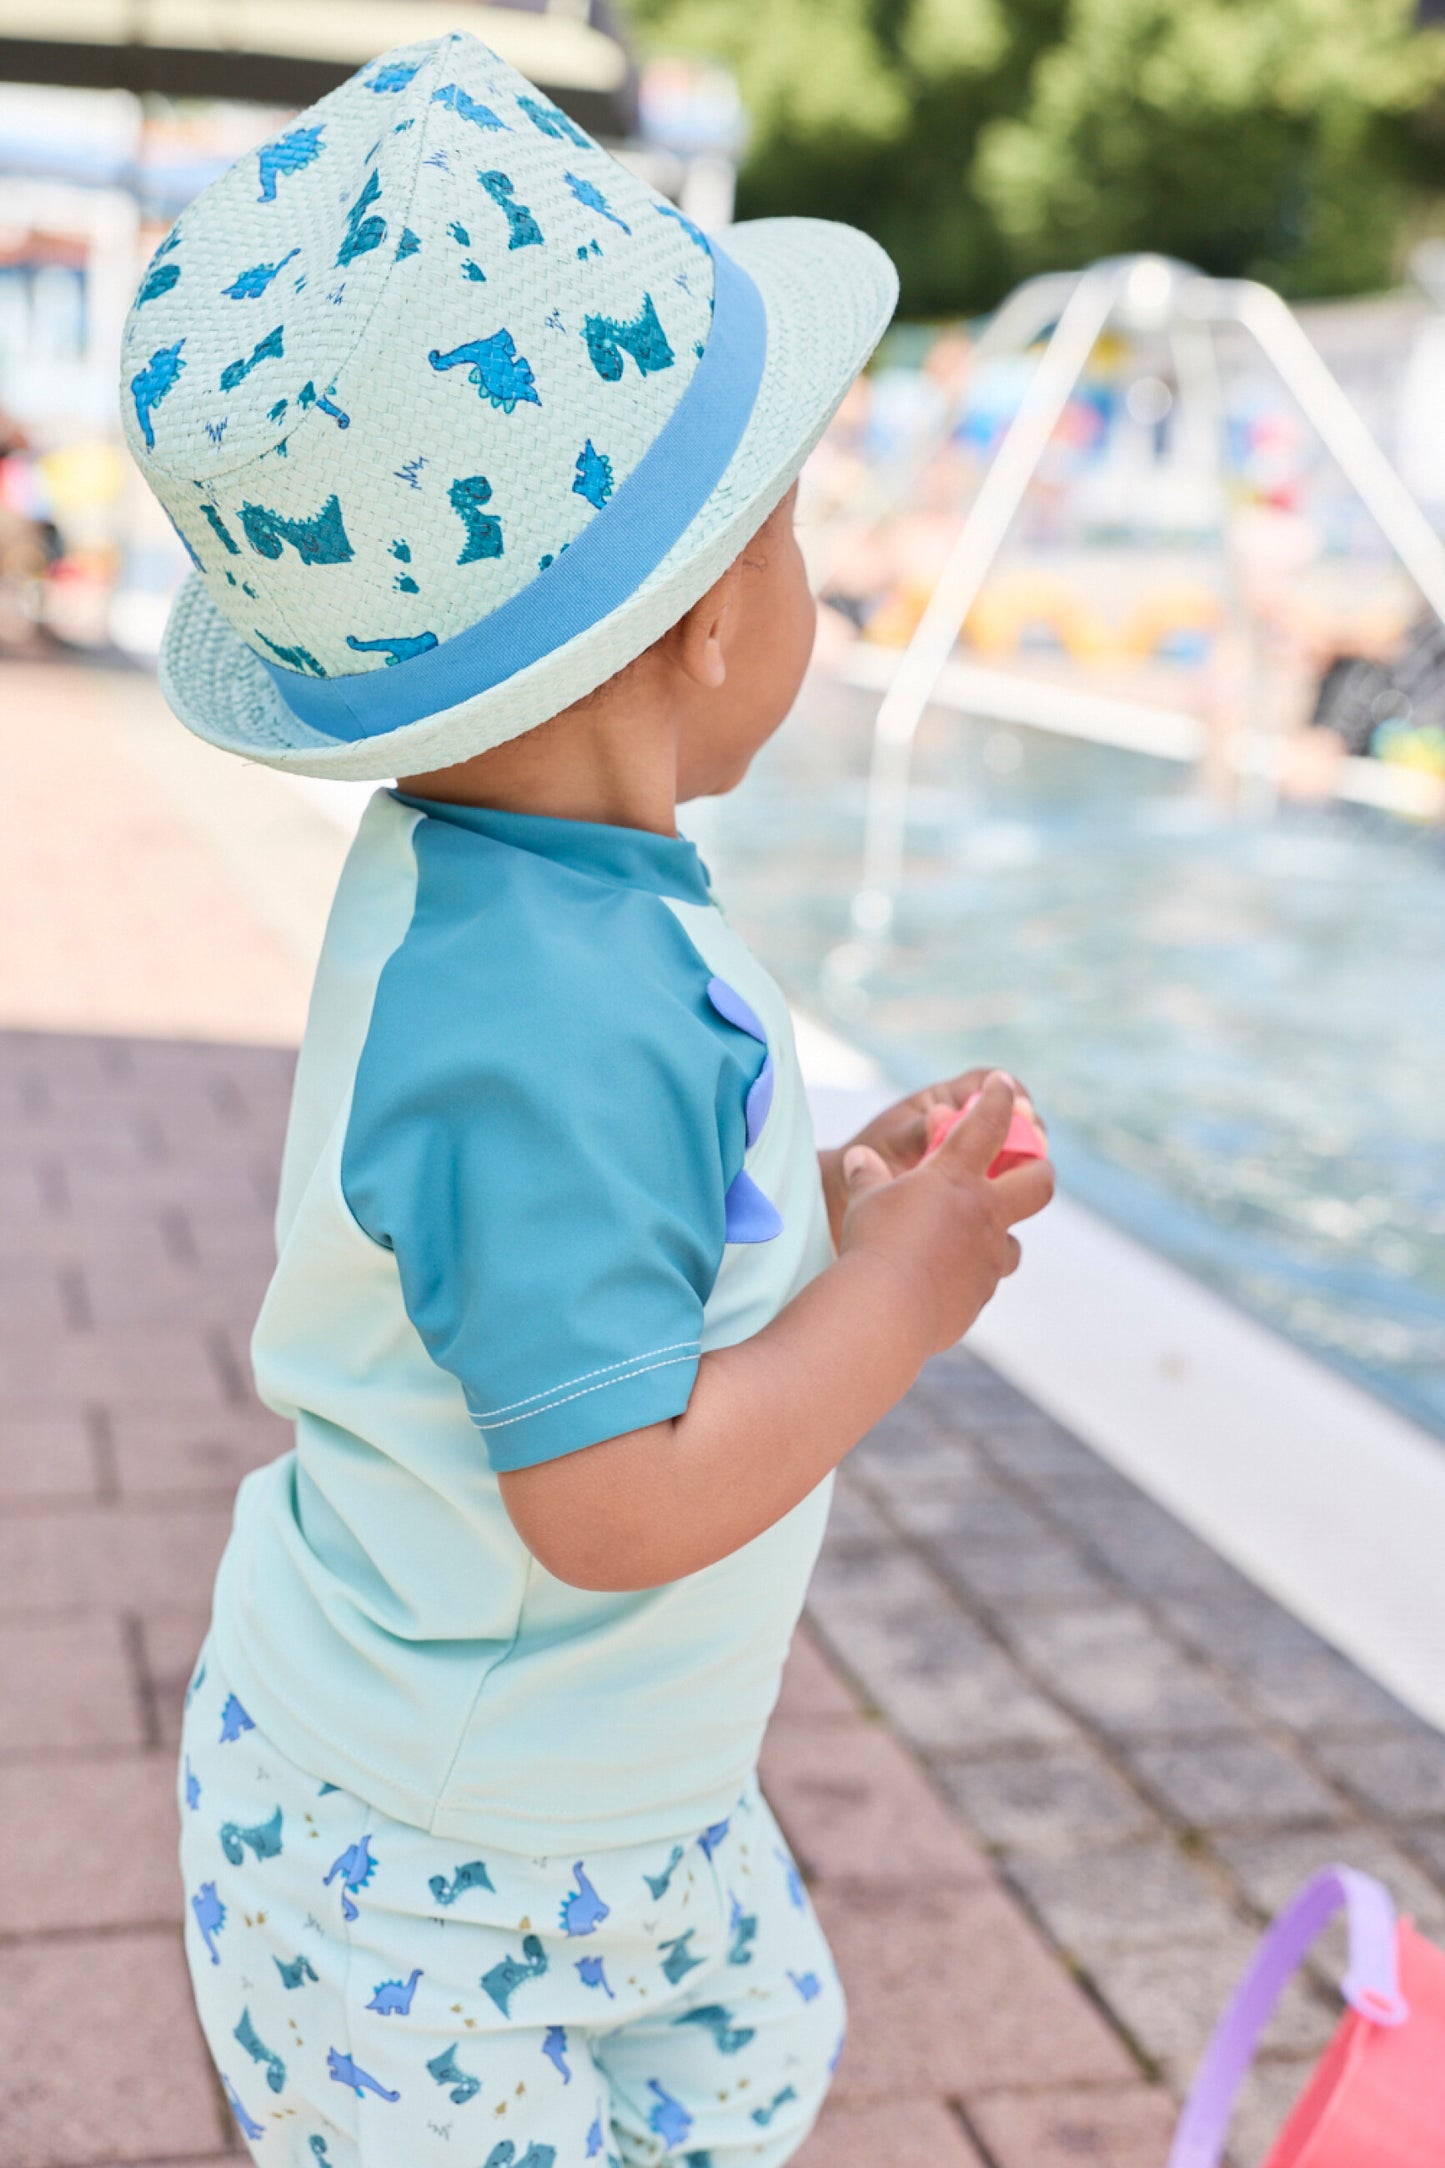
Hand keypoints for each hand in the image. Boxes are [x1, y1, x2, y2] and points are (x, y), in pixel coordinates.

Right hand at [836, 1072, 1053, 1356]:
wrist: (886, 1309)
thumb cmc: (872, 1244)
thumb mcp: (864, 1200)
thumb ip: (867, 1175)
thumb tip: (859, 1159)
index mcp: (956, 1177)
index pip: (988, 1123)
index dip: (1000, 1098)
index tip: (1004, 1084)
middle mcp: (984, 1213)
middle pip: (1038, 1183)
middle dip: (1038, 1170)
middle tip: (1029, 1168)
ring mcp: (988, 1257)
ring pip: (1015, 1245)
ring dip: (1000, 1238)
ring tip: (975, 1242)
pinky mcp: (980, 1294)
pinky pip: (985, 1281)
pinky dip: (970, 1275)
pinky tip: (943, 1280)